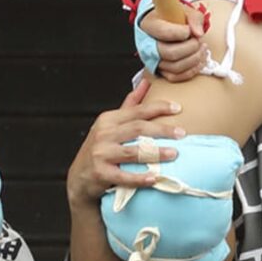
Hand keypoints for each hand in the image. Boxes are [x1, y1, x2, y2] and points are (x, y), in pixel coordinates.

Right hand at [69, 77, 184, 212]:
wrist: (79, 177)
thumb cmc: (101, 148)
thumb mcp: (111, 124)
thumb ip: (129, 105)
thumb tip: (146, 82)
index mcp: (108, 119)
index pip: (137, 110)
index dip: (158, 108)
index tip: (178, 108)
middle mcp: (103, 134)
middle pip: (137, 128)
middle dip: (162, 129)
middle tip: (182, 133)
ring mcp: (101, 154)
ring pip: (133, 151)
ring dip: (156, 152)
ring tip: (174, 154)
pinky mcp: (100, 173)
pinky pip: (124, 176)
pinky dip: (140, 178)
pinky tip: (154, 178)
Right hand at [140, 8, 209, 82]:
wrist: (164, 25)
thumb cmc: (173, 18)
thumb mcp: (184, 10)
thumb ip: (194, 18)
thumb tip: (199, 33)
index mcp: (150, 25)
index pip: (163, 32)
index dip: (182, 32)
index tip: (190, 30)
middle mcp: (148, 45)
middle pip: (170, 53)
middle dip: (191, 48)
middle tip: (198, 41)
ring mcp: (153, 60)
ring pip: (175, 67)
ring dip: (194, 59)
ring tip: (202, 49)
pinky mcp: (160, 71)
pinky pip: (175, 77)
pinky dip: (190, 71)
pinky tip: (199, 62)